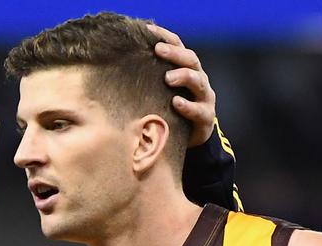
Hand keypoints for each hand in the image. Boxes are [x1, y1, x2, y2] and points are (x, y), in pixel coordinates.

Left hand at [147, 24, 215, 146]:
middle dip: (175, 54)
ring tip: (168, 78)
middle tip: (158, 50)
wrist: (186, 139)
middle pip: (191, 60)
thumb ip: (145, 75)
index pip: (178, 46)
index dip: (165, 37)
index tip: (147, 31)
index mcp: (185, 68)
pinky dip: (188, 106)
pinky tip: (176, 103)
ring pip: (199, 82)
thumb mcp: (155, 90)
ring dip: (184, 77)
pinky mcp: (205, 118)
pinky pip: (200, 111)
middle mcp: (197, 79)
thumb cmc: (165, 109)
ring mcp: (204, 98)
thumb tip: (116, 59)